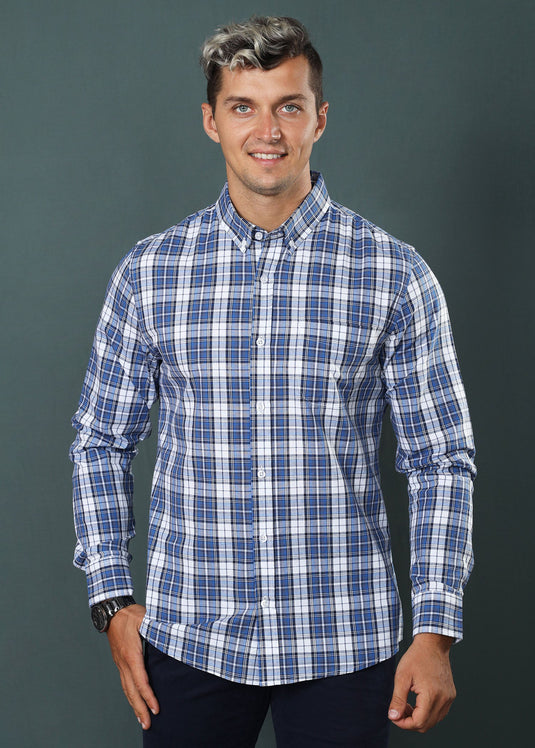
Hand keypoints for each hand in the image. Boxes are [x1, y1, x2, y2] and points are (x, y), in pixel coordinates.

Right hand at [106, 604, 159, 729]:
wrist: (112, 611)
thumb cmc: (132, 614)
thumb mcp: (147, 618)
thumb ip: (158, 628)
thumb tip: (172, 633)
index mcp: (131, 654)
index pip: (140, 680)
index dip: (148, 696)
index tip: (156, 708)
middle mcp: (124, 662)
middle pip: (132, 691)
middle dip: (140, 709)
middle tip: (148, 725)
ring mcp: (121, 664)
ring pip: (126, 689)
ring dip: (134, 706)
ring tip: (142, 720)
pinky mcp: (120, 663)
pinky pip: (125, 683)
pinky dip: (130, 696)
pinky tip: (135, 703)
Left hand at [388, 633, 455, 732]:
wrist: (433, 644)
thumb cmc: (416, 657)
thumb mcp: (402, 677)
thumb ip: (397, 699)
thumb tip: (393, 717)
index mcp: (431, 695)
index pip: (418, 722)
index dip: (404, 723)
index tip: (394, 716)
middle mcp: (443, 699)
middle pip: (426, 725)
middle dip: (410, 722)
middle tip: (399, 710)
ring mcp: (449, 698)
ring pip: (433, 721)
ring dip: (419, 718)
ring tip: (407, 705)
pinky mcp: (450, 695)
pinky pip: (439, 713)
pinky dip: (427, 713)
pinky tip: (418, 702)